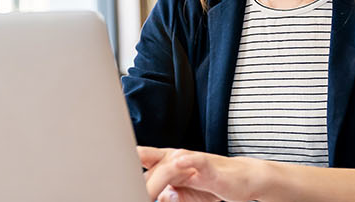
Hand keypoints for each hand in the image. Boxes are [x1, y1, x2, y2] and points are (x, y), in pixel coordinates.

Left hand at [138, 146, 273, 201]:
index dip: (125, 166)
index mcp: (166, 162)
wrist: (243, 180)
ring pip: (169, 165)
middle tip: (127, 193)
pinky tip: (179, 161)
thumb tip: (156, 197)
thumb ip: (167, 195)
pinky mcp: (209, 165)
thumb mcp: (184, 194)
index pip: (141, 162)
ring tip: (145, 191)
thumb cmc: (211, 185)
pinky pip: (197, 160)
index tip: (110, 174)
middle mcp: (176, 158)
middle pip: (151, 169)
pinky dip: (188, 160)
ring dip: (156, 178)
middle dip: (139, 183)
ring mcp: (191, 160)